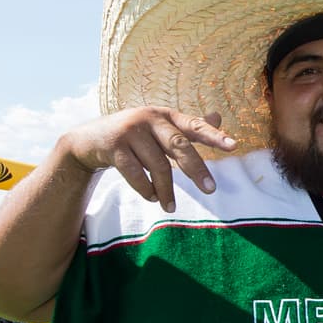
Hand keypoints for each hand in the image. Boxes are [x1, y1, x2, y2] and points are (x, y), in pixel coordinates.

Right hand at [59, 107, 236, 211]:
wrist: (88, 140)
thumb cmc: (134, 136)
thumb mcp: (160, 127)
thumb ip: (187, 126)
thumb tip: (218, 116)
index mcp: (166, 115)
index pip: (194, 125)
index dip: (214, 135)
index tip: (234, 146)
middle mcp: (150, 118)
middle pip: (179, 145)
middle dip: (196, 169)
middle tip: (211, 189)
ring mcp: (130, 131)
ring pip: (158, 165)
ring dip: (166, 190)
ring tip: (170, 206)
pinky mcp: (114, 146)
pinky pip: (135, 173)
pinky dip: (145, 189)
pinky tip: (151, 198)